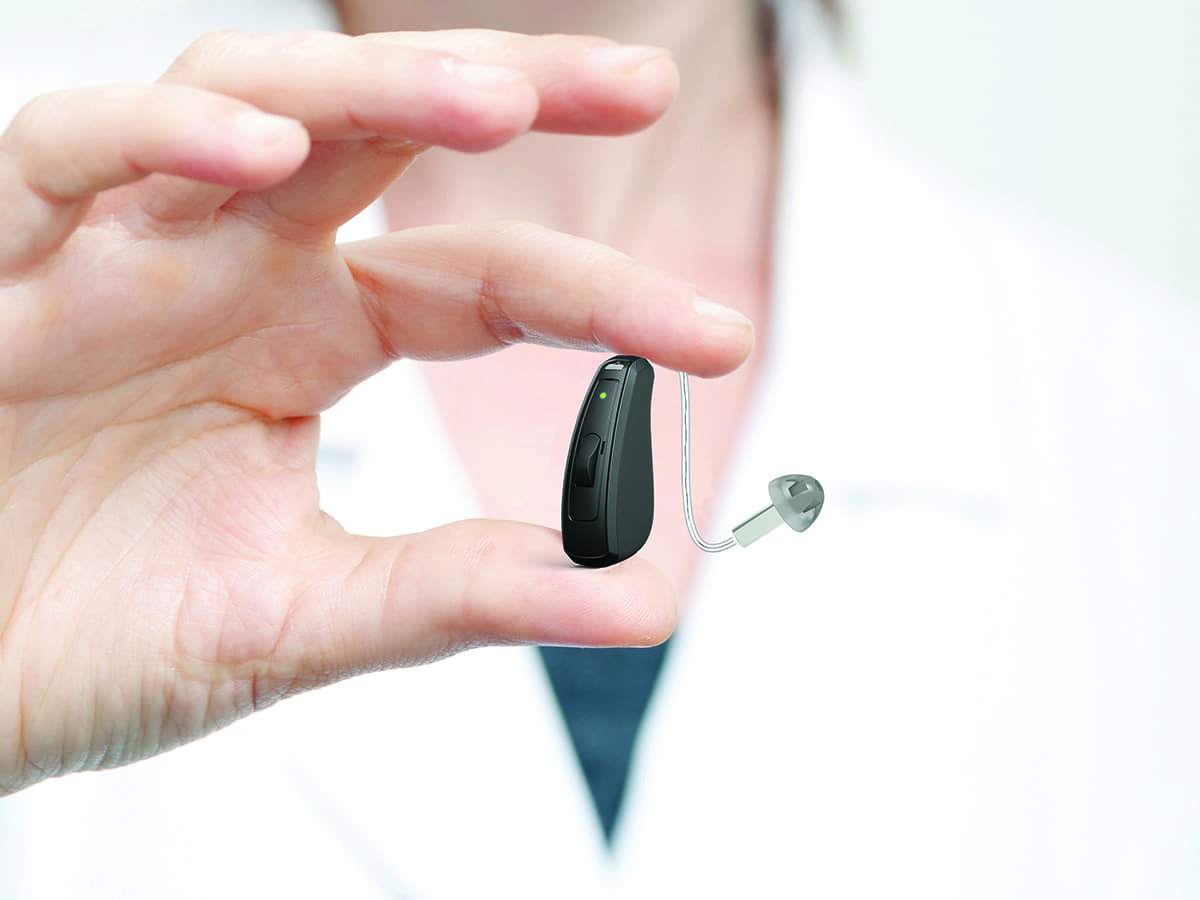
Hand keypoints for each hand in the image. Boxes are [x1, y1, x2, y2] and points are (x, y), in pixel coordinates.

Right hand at [0, 29, 752, 793]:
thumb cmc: (88, 637)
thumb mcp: (302, 619)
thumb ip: (456, 592)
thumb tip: (630, 594)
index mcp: (307, 343)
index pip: (481, 284)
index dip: (598, 297)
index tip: (713, 335)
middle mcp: (227, 272)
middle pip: (384, 137)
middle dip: (511, 92)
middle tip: (640, 84)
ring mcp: (115, 253)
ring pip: (245, 106)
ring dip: (363, 91)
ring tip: (492, 103)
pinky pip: (66, 156)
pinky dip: (153, 140)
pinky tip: (254, 155)